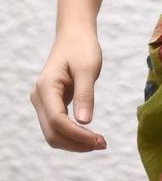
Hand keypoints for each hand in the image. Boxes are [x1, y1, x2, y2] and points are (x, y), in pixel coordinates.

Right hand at [29, 24, 106, 152]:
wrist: (74, 36)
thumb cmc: (82, 48)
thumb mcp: (88, 68)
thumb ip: (85, 94)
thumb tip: (84, 122)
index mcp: (46, 87)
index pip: (57, 121)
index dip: (77, 135)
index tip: (99, 140)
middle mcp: (39, 97)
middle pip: (52, 133)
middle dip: (76, 143)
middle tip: (103, 144)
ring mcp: (43, 102)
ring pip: (53, 134)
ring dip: (75, 142)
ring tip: (100, 142)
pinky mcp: (50, 104)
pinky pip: (58, 126)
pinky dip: (73, 135)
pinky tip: (90, 135)